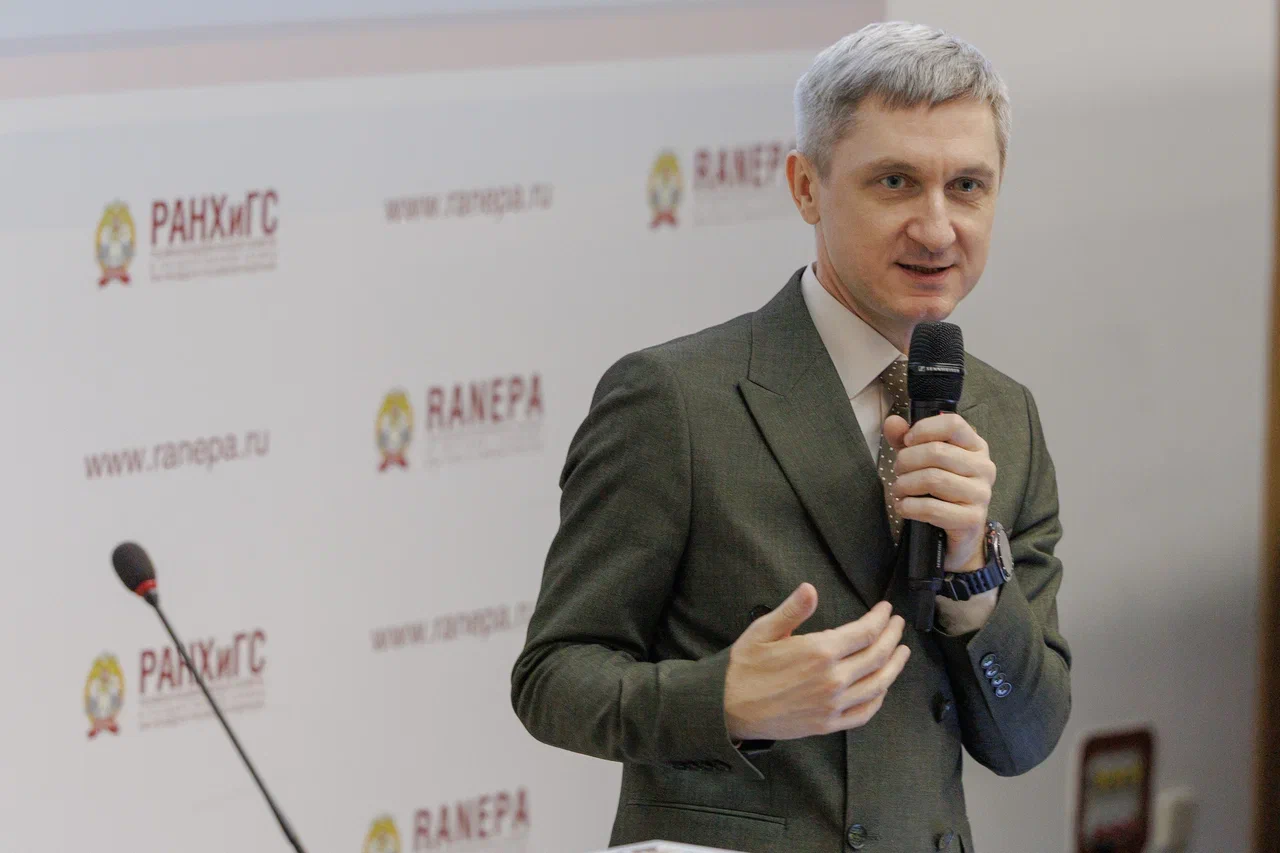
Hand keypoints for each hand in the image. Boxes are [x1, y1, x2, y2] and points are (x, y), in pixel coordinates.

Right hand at [723, 584, 910, 741]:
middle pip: (877, 656)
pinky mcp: (828, 724)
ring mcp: (833, 704)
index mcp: (819, 651)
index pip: (865, 632)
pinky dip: (878, 699)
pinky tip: (881, 688)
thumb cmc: (744, 667)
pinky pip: (864, 713)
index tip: (887, 610)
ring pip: (878, 685)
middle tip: (898, 625)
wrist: (728, 708)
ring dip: (894, 667)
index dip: (881, 618)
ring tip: (902, 653)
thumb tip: (811, 588)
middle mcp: (832, 679)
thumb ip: (792, 610)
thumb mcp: (763, 630)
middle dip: (893, 637)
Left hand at [883, 412, 995, 571]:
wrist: (957, 534)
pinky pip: (932, 508)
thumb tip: (892, 422)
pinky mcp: (972, 518)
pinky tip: (904, 508)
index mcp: (975, 446)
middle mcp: (984, 467)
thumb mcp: (923, 461)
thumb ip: (907, 440)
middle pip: (936, 451)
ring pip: (932, 479)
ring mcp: (981, 494)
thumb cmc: (940, 492)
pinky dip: (909, 507)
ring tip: (899, 491)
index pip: (952, 424)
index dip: (923, 429)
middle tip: (898, 473)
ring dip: (905, 485)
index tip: (907, 442)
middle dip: (906, 461)